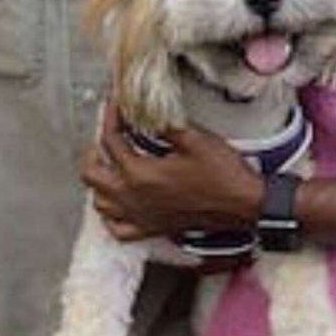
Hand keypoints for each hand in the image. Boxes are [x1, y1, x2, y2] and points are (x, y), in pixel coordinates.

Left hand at [85, 113, 261, 240]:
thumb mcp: (194, 139)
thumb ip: (164, 125)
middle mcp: (133, 198)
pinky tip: (119, 204)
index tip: (115, 106)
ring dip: (99, 183)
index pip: (111, 141)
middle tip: (107, 135)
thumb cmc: (222, 175)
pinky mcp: (152, 229)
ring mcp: (140, 217)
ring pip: (99, 202)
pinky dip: (111, 216)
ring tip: (109, 166)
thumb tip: (149, 113)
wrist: (243, 204)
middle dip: (94, 151)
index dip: (111, 118)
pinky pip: (117, 229)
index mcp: (140, 174)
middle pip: (92, 174)